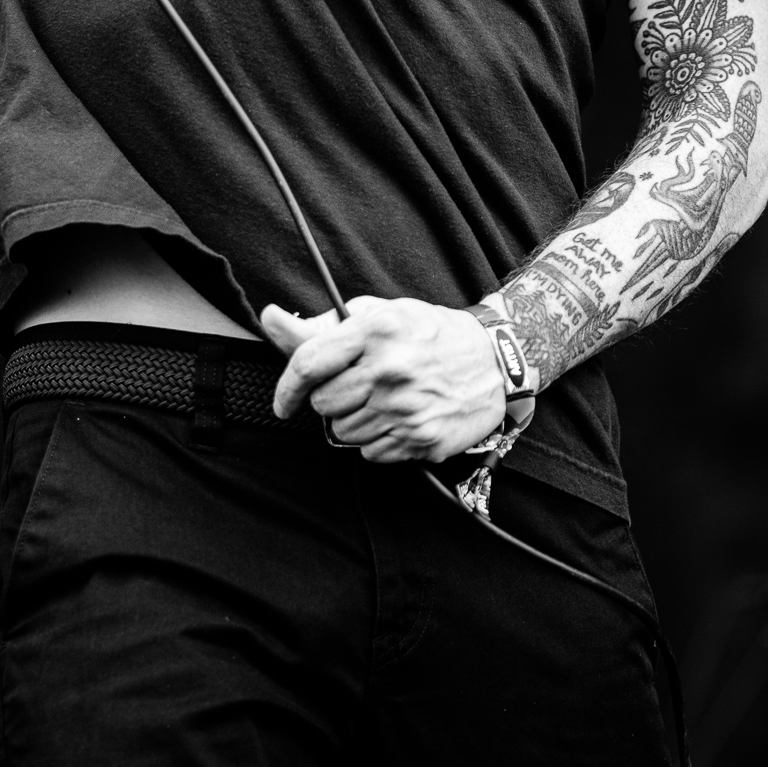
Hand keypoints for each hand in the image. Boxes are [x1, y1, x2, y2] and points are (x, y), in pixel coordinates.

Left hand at [260, 296, 506, 464]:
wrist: (495, 361)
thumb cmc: (432, 332)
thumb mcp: (383, 313)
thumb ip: (326, 324)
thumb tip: (272, 320)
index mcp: (376, 331)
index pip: (308, 364)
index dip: (285, 387)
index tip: (282, 402)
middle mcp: (389, 370)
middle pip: (322, 404)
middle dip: (330, 399)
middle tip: (355, 386)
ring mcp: (406, 409)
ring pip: (343, 433)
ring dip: (352, 421)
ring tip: (381, 399)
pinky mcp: (421, 439)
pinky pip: (371, 453)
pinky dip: (376, 440)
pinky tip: (398, 417)